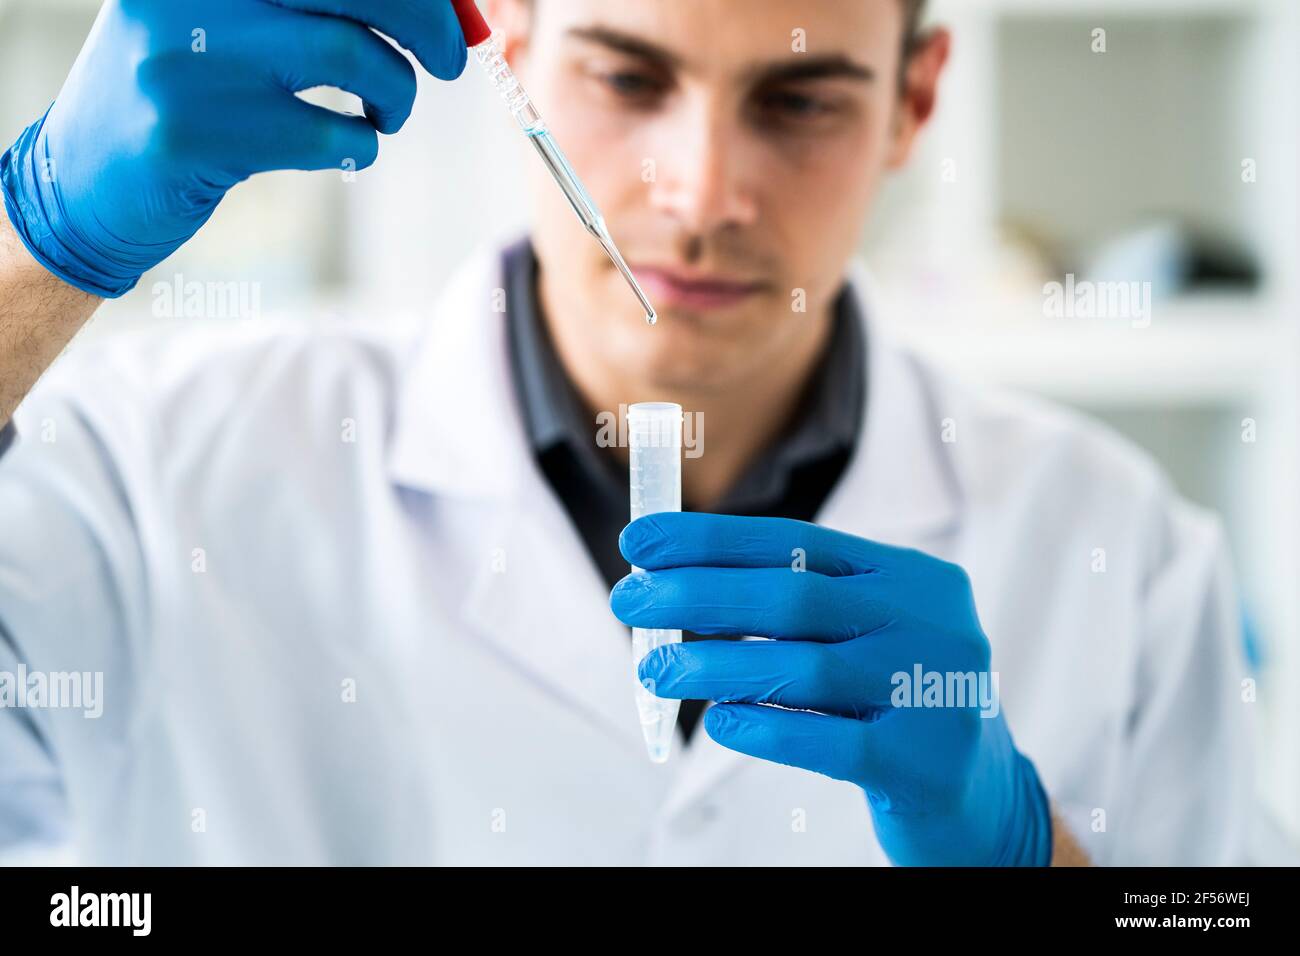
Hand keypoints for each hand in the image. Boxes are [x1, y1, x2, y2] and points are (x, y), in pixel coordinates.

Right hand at [0, 0, 466, 297]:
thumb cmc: (189, 90)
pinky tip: (349, 145)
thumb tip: (446, 6)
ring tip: (388, 111)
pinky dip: (364, 144)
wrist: (88, 179)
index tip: (447, 8)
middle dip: (426, 20)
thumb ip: (321, 4)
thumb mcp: (229, 19)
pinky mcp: (199, 135)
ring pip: (352, 55)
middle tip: (450, 59)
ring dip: (398, 92)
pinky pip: (333, 133)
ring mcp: (188, 59)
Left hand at [610, 512, 1051, 866]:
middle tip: (629, 602)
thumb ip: (795, 612)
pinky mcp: (921, 761)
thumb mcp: (865, 638)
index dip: (713, 540)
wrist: (982, 796)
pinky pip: (827, 740)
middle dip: (698, 594)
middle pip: (794, 596)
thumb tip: (674, 589)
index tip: (641, 542)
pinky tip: (721, 724)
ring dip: (714, 666)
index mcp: (911, 577)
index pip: (798, 541)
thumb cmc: (896, 704)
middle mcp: (929, 623)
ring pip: (803, 667)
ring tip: (656, 671)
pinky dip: (764, 728)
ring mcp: (930, 691)